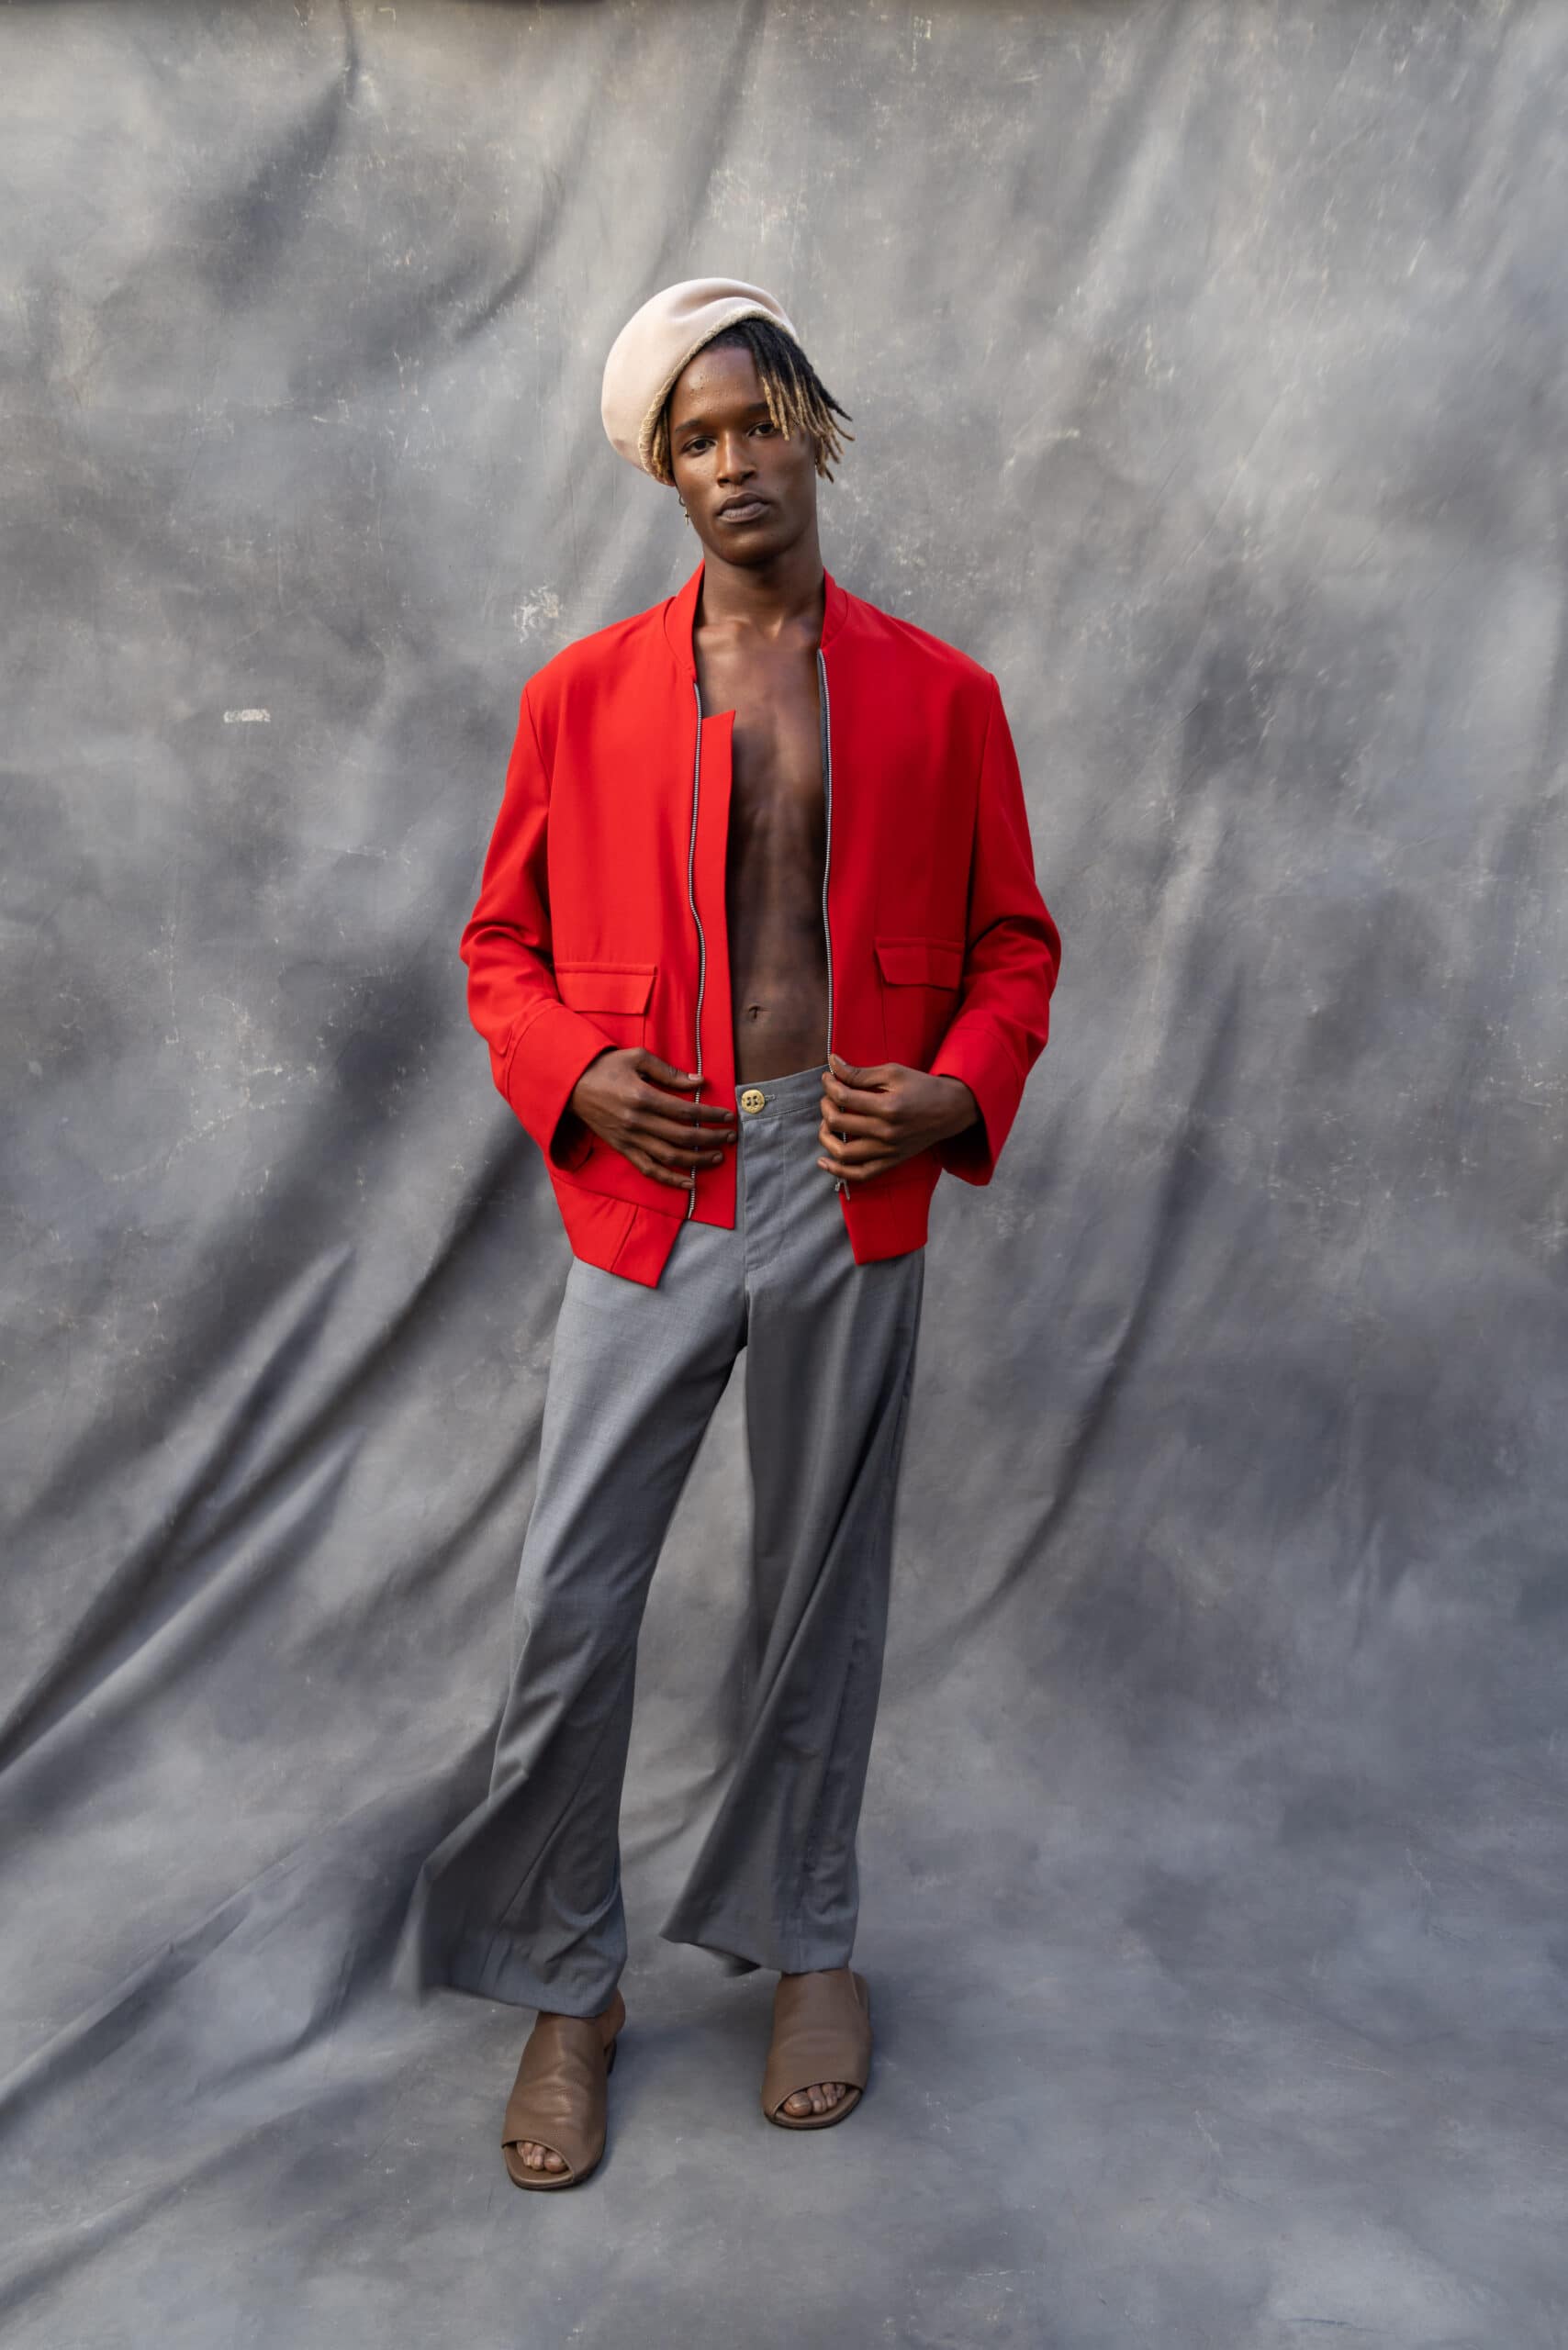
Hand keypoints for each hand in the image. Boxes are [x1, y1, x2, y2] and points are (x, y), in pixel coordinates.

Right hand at [564, 1048, 737, 1189]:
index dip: (711, 1115)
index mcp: (642, 1097)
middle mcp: (637, 1122)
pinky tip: (689, 1183)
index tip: (728, 1116)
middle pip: (683, 1136)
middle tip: (730, 1136)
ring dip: (697, 1160)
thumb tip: (699, 1083)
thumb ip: (669, 1072)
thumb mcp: (637, 1058)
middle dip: (711, 1138)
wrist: (571, 1086)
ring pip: (670, 1157)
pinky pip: (649, 1170)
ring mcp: (630, 1139)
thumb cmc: (606, 1067)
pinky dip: (670, 1180)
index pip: (686, 1111)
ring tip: (717, 1157)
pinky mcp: (623, 1149)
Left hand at [816, 1051, 978, 1184]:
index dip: (829, 1085)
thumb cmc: (923, 1087)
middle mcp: (886, 1132)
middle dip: (825, 1106)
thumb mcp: (894, 1072)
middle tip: (829, 1097)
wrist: (952, 1110)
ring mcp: (888, 1150)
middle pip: (838, 1123)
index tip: (828, 1077)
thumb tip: (833, 1064)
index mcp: (888, 1107)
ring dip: (825, 1137)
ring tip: (827, 1123)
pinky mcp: (891, 1161)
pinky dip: (839, 1171)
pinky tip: (824, 1161)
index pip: (844, 1098)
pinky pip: (861, 1174)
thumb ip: (861, 1073)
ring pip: (843, 1153)